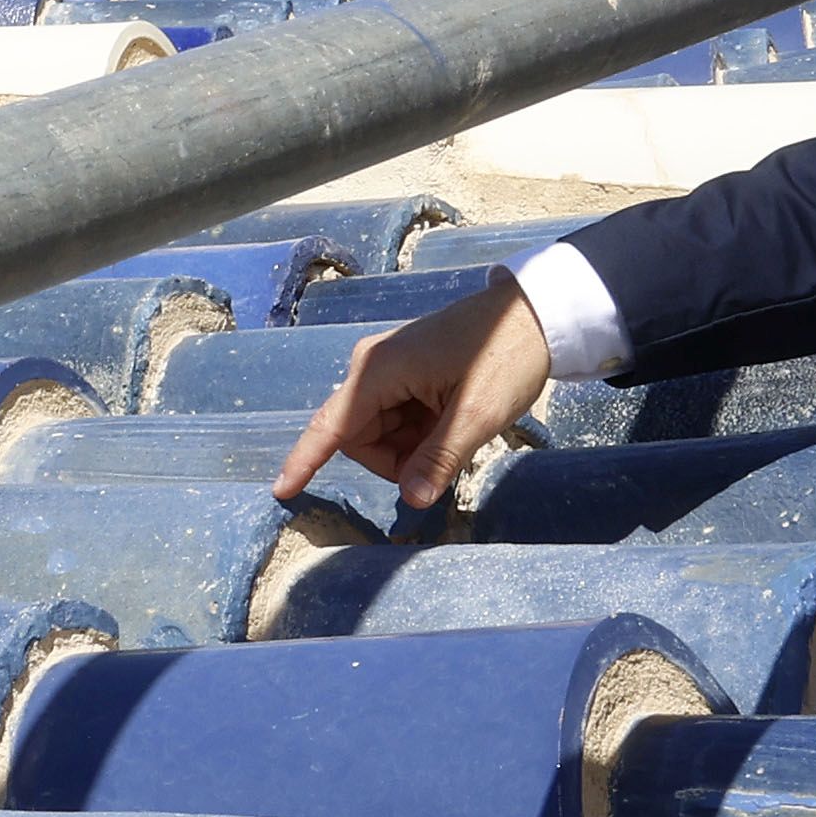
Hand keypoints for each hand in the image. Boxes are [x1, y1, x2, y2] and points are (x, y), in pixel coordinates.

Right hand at [269, 277, 558, 520]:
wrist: (534, 315)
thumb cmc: (505, 357)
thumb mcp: (477, 414)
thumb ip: (439, 459)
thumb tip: (411, 500)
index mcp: (379, 371)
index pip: (331, 427)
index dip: (305, 461)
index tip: (281, 492)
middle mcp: (372, 368)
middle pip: (360, 438)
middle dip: (396, 459)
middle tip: (448, 452)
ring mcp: (387, 370)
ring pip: (380, 433)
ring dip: (413, 447)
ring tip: (457, 429)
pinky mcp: (404, 374)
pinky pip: (397, 420)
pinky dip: (421, 434)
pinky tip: (452, 420)